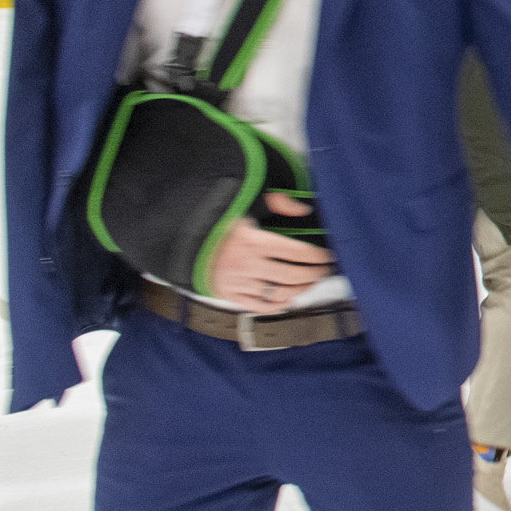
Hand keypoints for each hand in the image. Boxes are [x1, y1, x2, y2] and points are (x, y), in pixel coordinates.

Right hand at [205, 192, 334, 310]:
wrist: (182, 244)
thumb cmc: (218, 223)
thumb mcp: (245, 206)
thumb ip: (277, 203)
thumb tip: (304, 208)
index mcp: (253, 241)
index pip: (297, 252)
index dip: (317, 256)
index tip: (328, 256)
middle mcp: (247, 265)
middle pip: (292, 275)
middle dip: (315, 274)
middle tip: (325, 270)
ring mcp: (238, 284)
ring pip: (279, 294)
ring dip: (301, 290)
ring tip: (312, 283)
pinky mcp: (229, 297)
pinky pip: (259, 307)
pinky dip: (278, 305)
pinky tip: (289, 298)